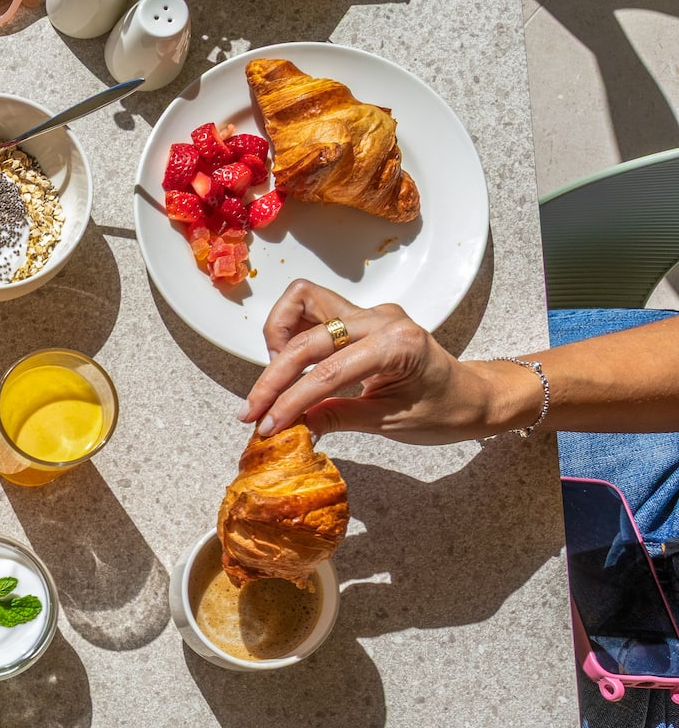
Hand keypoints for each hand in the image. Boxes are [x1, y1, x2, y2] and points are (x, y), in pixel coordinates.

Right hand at [238, 279, 529, 443]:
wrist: (473, 395)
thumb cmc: (444, 410)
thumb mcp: (389, 422)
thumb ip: (335, 418)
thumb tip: (289, 427)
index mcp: (398, 344)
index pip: (327, 372)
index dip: (289, 400)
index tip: (266, 426)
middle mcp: (381, 318)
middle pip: (306, 335)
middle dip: (274, 376)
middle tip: (254, 410)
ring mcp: (369, 313)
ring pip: (304, 301)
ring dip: (278, 335)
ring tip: (274, 376)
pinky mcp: (359, 316)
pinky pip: (313, 311)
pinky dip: (292, 332)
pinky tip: (290, 365)